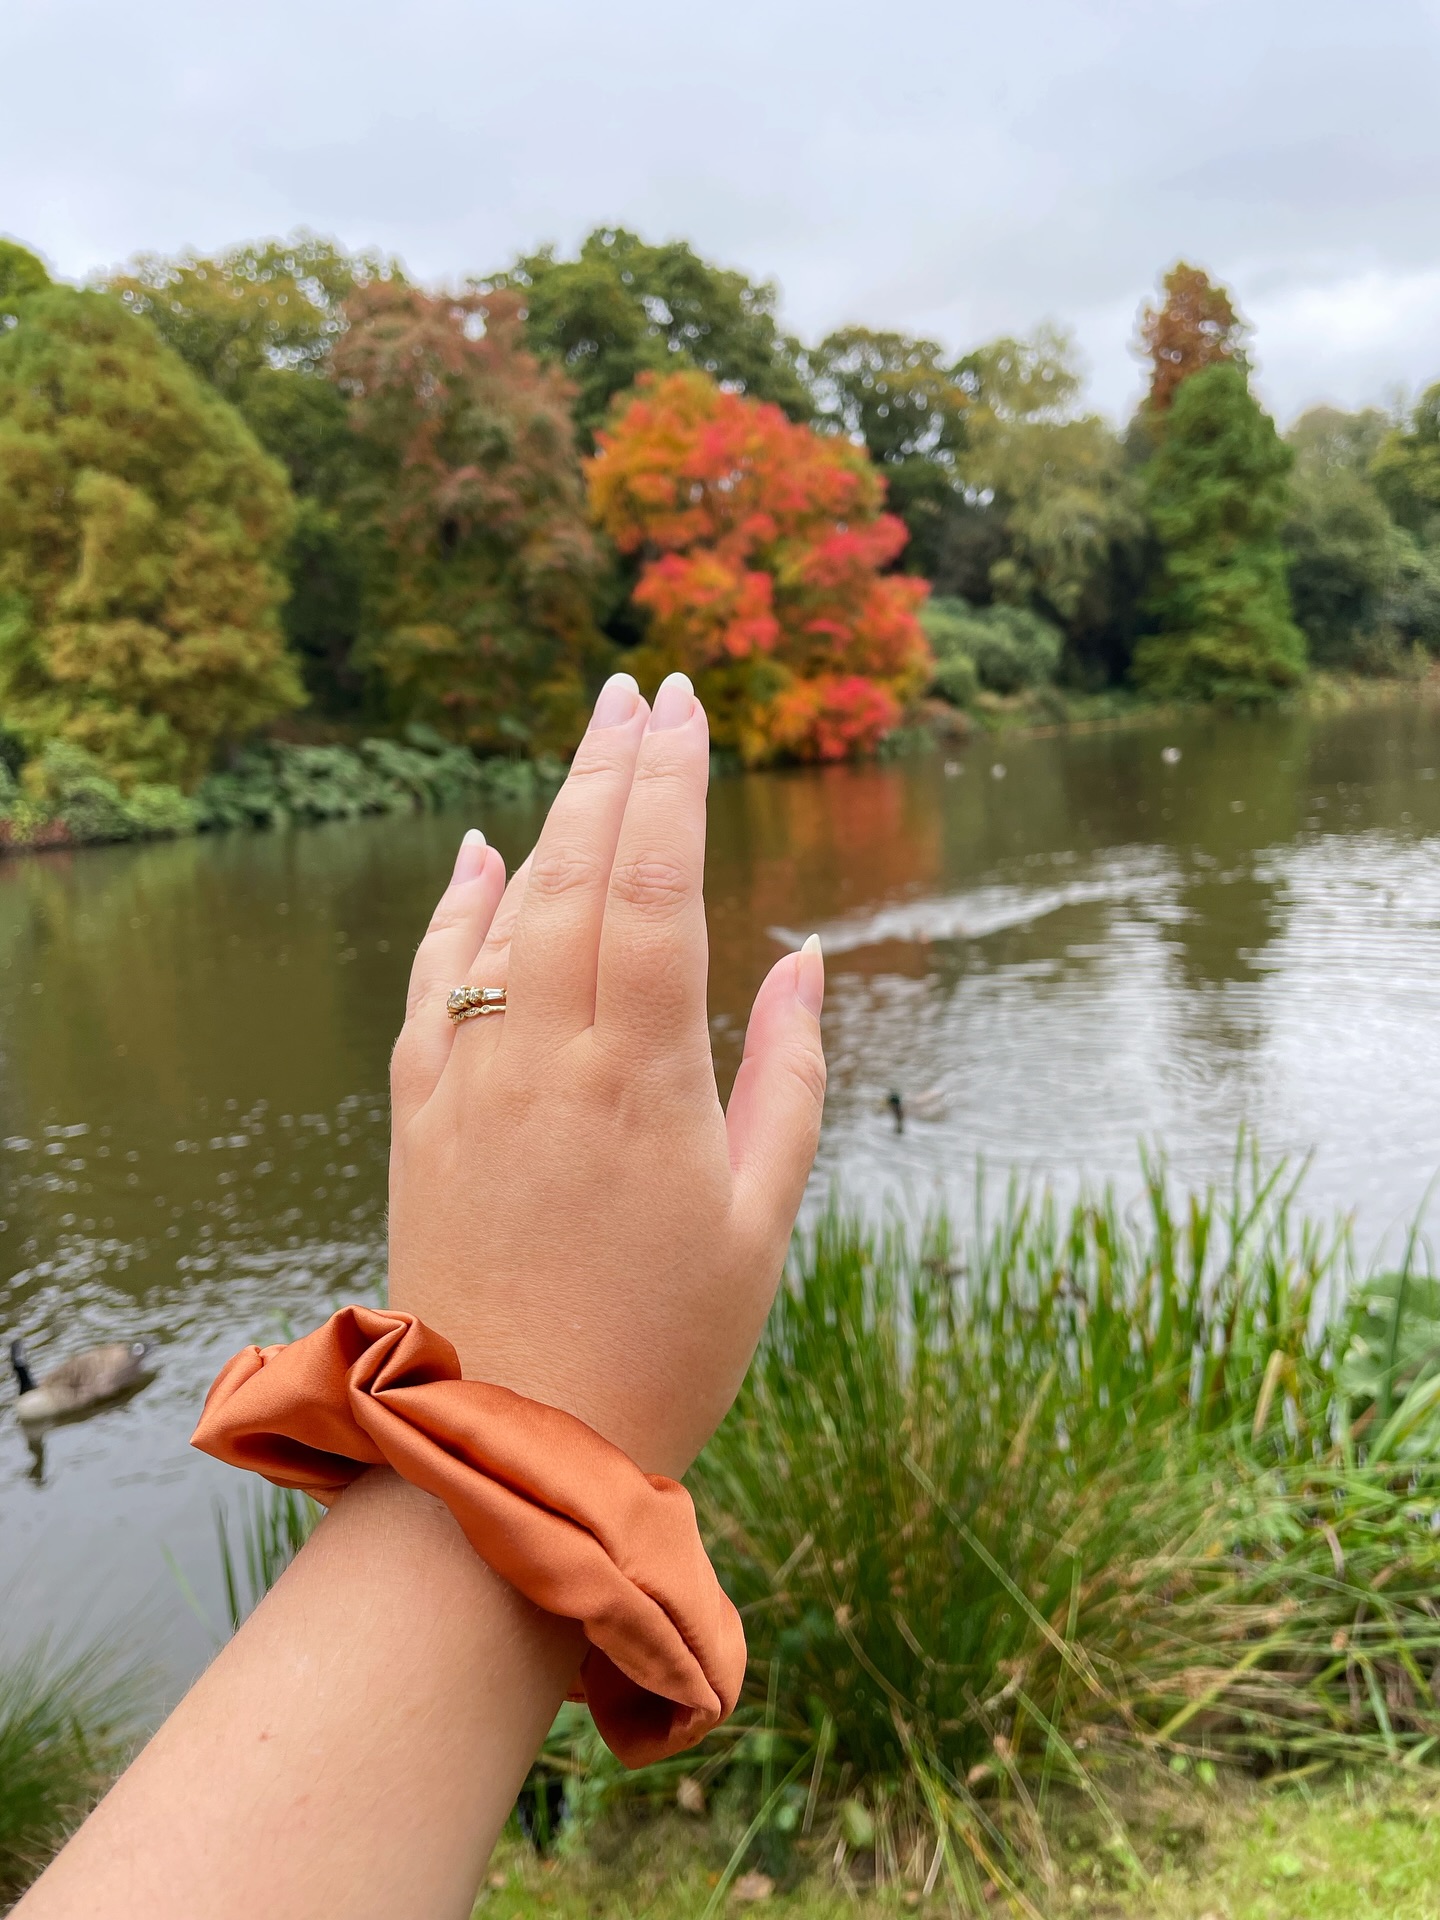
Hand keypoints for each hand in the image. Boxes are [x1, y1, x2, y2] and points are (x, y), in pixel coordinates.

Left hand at [386, 671, 825, 1477]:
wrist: (508, 1448)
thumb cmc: (664, 1346)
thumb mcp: (761, 1221)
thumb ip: (788, 1078)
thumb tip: (804, 956)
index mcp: (640, 1078)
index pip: (656, 887)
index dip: (671, 785)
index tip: (686, 708)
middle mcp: (543, 1060)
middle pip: (577, 874)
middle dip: (610, 770)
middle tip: (640, 690)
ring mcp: (468, 1084)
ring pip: (505, 917)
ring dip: (549, 821)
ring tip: (587, 749)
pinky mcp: (417, 1119)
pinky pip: (432, 986)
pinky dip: (455, 910)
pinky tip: (476, 854)